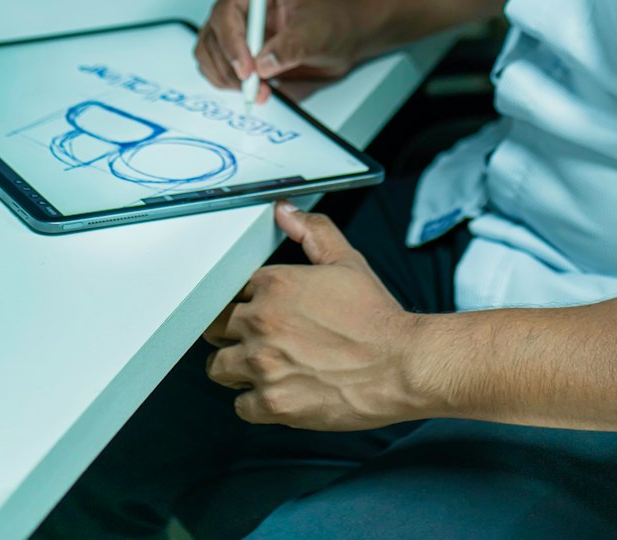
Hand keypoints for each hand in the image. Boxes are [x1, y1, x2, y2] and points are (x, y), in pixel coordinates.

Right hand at [195, 0, 357, 101]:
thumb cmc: (331, 20)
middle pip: (214, 33)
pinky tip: (253, 88)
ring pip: (209, 51)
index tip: (247, 70)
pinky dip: (227, 81)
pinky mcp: (231, 43)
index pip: (228, 10)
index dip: (233, 43)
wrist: (340, 33)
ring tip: (259, 89)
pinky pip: (213, 64)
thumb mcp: (317, 33)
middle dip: (230, 65)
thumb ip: (291, 47)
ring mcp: (232, 21)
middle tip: (254, 87)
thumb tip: (264, 64)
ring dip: (227, 77)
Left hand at [203, 203, 423, 429]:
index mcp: (275, 283)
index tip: (254, 309)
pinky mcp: (272, 404)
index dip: (243, 300)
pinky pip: (240, 405)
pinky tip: (277, 391)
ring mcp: (263, 365)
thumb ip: (312, 232)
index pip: (230, 289)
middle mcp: (262, 322)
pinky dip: (255, 402)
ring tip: (263, 366)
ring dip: (236, 368)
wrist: (401, 365)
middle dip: (231, 332)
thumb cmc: (375, 316)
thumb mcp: (347, 262)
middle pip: (214, 327)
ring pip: (218, 367)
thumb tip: (284, 211)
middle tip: (255, 338)